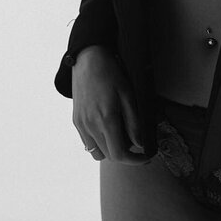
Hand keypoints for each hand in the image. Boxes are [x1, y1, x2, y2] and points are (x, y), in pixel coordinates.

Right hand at [71, 45, 151, 164]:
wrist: (88, 59)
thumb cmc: (111, 73)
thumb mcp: (128, 94)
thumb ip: (133, 122)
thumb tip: (139, 144)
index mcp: (106, 120)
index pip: (119, 154)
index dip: (134, 160)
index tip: (144, 156)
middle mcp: (90, 126)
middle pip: (109, 156)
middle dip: (125, 154)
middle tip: (135, 142)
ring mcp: (81, 125)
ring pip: (96, 152)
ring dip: (110, 150)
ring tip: (120, 135)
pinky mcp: (76, 121)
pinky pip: (87, 142)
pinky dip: (99, 142)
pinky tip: (107, 128)